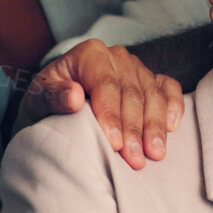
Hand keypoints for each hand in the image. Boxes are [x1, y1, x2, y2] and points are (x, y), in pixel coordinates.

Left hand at [17, 40, 183, 168]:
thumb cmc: (48, 102)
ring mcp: (136, 68)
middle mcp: (117, 57)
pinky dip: (173, 106)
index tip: (114, 144)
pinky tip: (172, 127)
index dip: (111, 115)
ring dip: (155, 126)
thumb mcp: (38, 100)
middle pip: (132, 93)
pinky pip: (168, 88)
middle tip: (135, 159)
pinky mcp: (150, 80)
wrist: (56, 104)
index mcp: (89, 54)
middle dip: (135, 129)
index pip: (105, 85)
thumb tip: (73, 96)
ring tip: (155, 154)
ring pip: (153, 94)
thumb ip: (52, 96)